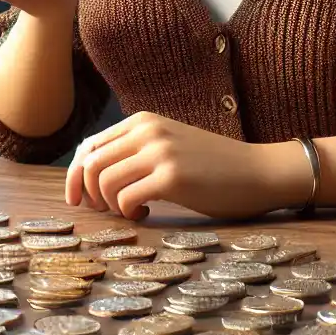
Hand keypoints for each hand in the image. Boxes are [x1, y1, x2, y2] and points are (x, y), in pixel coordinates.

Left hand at [64, 112, 313, 220]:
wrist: (259, 171)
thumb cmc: (213, 166)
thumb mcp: (169, 146)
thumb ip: (134, 152)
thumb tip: (89, 175)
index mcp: (143, 121)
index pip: (89, 146)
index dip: (76, 176)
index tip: (81, 200)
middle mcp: (148, 130)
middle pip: (89, 163)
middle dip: (88, 194)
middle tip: (106, 211)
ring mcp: (160, 152)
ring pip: (103, 181)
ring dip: (110, 205)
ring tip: (131, 210)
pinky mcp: (173, 177)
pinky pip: (126, 198)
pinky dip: (128, 212)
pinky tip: (146, 214)